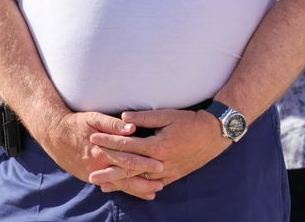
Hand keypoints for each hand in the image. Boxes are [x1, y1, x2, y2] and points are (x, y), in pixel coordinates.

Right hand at [38, 111, 163, 200]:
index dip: (144, 161)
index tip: (160, 163)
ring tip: (154, 192)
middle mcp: (99, 165)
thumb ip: (113, 124)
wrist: (54, 135)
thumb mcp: (93, 118)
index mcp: (102, 150)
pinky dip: (124, 189)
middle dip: (145, 179)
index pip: (128, 158)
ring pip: (119, 185)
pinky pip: (110, 186)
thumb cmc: (76, 124)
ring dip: (137, 189)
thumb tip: (132, 127)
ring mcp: (94, 173)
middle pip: (126, 175)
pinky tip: (135, 192)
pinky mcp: (90, 177)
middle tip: (162, 181)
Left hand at [88, 109, 227, 194]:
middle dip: (109, 170)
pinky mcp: (173, 176)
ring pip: (139, 180)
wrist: (213, 135)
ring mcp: (167, 172)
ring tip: (103, 186)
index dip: (109, 142)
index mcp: (158, 145)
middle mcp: (160, 162)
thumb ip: (144, 117)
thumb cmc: (189, 121)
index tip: (93, 139)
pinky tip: (128, 189)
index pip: (127, 145)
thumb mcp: (167, 115)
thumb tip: (123, 117)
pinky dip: (138, 188)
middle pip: (129, 167)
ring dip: (120, 183)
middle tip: (91, 174)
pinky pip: (152, 185)